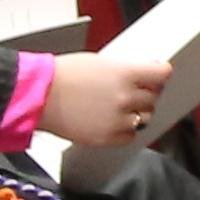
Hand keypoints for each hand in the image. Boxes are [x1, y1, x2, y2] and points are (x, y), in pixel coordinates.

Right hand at [33, 46, 171, 149]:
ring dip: (137, 112)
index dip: (161, 73)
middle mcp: (126, 97)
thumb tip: (139, 74)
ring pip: (145, 117)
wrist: (38, 96)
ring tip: (121, 107)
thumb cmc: (60, 76)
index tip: (159, 74)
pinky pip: (130, 135)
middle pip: (153, 97)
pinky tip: (114, 121)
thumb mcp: (99, 62)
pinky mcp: (107, 137)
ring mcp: (118, 119)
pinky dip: (126, 130)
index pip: (162, 74)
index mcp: (125, 73)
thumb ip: (123, 70)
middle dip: (145, 93)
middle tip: (134, 91)